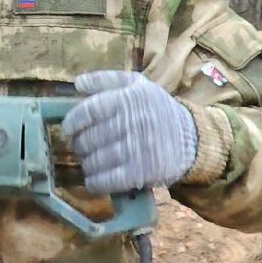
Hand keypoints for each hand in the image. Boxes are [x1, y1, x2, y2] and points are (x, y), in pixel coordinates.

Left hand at [63, 70, 198, 193]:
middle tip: (83, 148)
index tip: (68, 130)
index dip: (72, 122)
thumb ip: (106, 80)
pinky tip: (95, 179)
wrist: (193, 138)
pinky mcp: (142, 172)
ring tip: (92, 162)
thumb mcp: (137, 85)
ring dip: (87, 164)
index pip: (88, 111)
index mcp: (129, 99)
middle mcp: (133, 122)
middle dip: (80, 146)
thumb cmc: (157, 110)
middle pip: (88, 139)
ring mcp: (138, 148)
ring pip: (94, 161)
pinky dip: (95, 182)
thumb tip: (78, 83)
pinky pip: (107, 180)